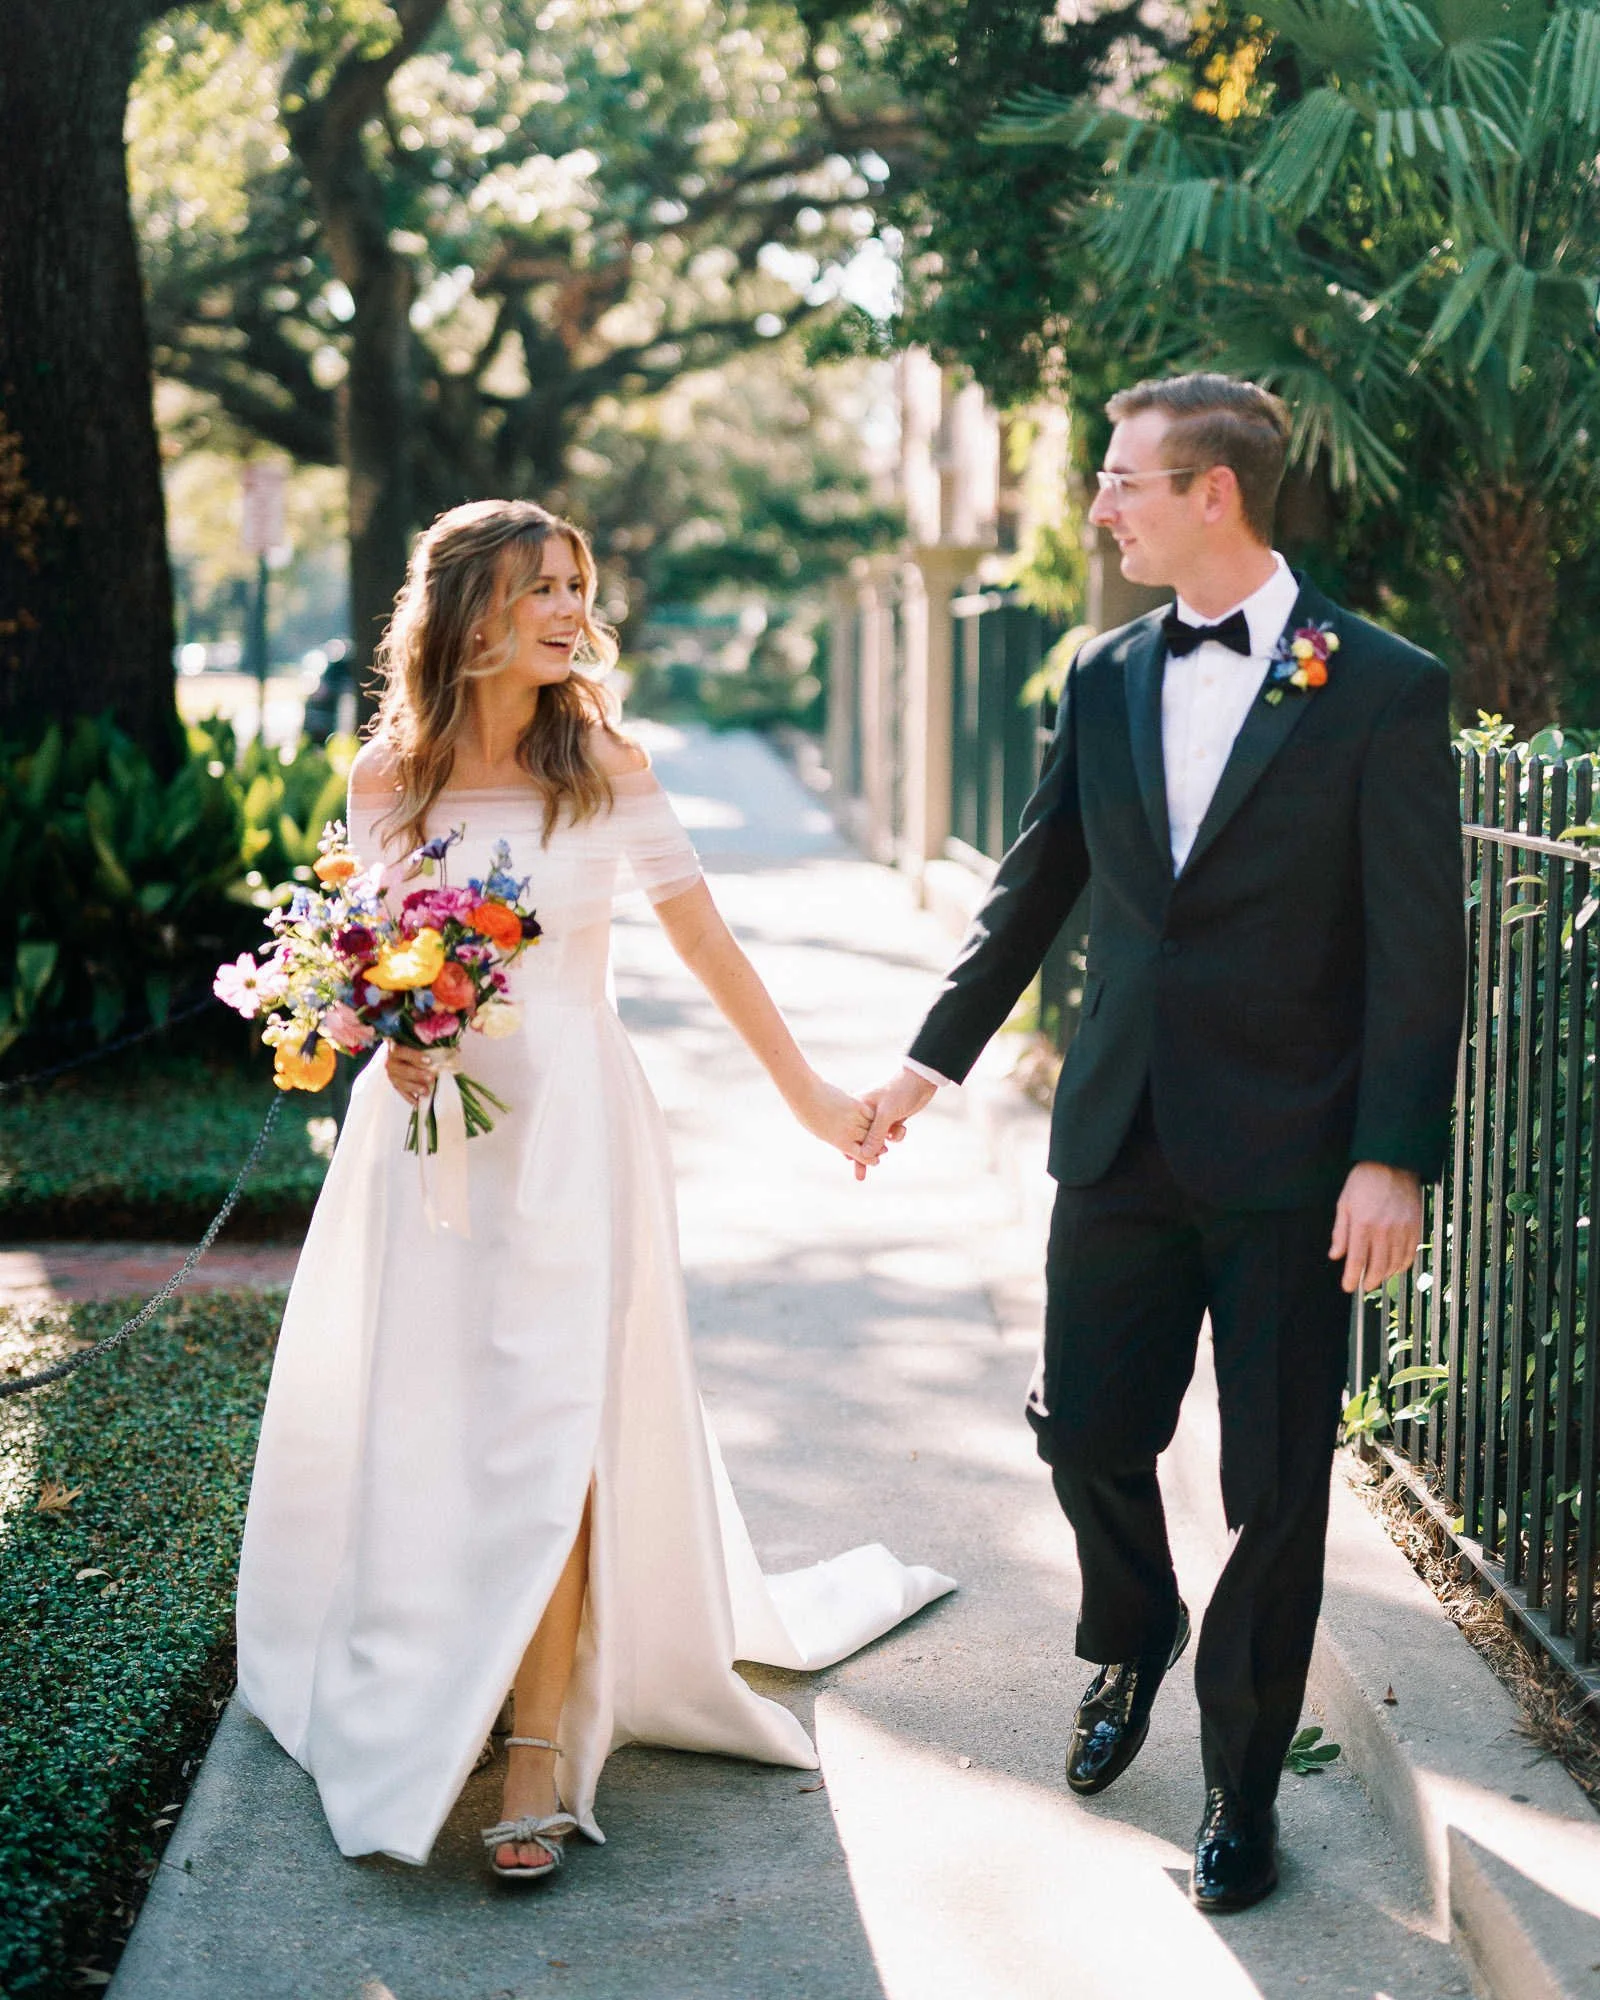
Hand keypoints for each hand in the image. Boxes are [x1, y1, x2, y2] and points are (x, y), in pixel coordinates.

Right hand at [386, 1042, 432, 1107]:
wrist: (404, 1055)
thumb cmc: (417, 1047)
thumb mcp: (422, 1043)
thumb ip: (434, 1043)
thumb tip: (454, 1049)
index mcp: (395, 1047)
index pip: (401, 1051)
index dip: (414, 1056)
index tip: (429, 1061)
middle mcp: (391, 1061)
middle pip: (401, 1069)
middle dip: (416, 1074)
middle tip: (431, 1078)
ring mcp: (392, 1075)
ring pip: (401, 1083)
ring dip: (414, 1088)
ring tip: (427, 1092)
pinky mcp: (395, 1084)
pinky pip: (401, 1093)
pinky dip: (410, 1098)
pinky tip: (418, 1102)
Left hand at [793, 1074, 875, 1165]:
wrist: (805, 1094)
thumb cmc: (807, 1116)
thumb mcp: (822, 1133)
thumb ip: (836, 1139)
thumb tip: (842, 1145)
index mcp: (840, 1142)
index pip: (863, 1155)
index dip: (871, 1159)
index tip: (876, 1161)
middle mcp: (850, 1131)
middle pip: (870, 1142)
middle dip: (878, 1147)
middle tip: (884, 1150)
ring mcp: (854, 1117)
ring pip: (873, 1128)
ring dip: (879, 1132)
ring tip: (883, 1135)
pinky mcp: (856, 1104)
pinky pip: (871, 1114)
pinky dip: (874, 1117)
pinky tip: (877, 1117)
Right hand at [854, 1068, 937, 1180]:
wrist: (921, 1080)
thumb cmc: (900, 1092)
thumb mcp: (886, 1114)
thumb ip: (875, 1134)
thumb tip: (866, 1154)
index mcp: (859, 1106)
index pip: (851, 1131)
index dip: (850, 1147)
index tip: (848, 1161)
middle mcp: (868, 1112)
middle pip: (863, 1139)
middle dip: (863, 1156)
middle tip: (860, 1177)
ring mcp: (881, 1116)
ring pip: (877, 1139)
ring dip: (882, 1146)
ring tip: (880, 1159)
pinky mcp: (893, 1119)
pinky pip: (890, 1135)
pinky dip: (896, 1136)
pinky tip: (901, 1129)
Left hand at [1329, 1162, 1421, 1293]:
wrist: (1393, 1163)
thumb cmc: (1364, 1181)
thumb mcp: (1344, 1204)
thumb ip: (1340, 1232)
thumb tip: (1335, 1255)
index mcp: (1363, 1224)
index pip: (1356, 1261)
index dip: (1351, 1278)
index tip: (1348, 1286)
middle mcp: (1384, 1230)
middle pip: (1378, 1267)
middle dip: (1370, 1281)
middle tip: (1364, 1285)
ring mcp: (1402, 1230)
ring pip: (1395, 1264)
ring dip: (1385, 1275)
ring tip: (1377, 1277)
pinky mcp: (1415, 1227)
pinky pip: (1410, 1254)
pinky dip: (1402, 1265)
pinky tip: (1394, 1266)